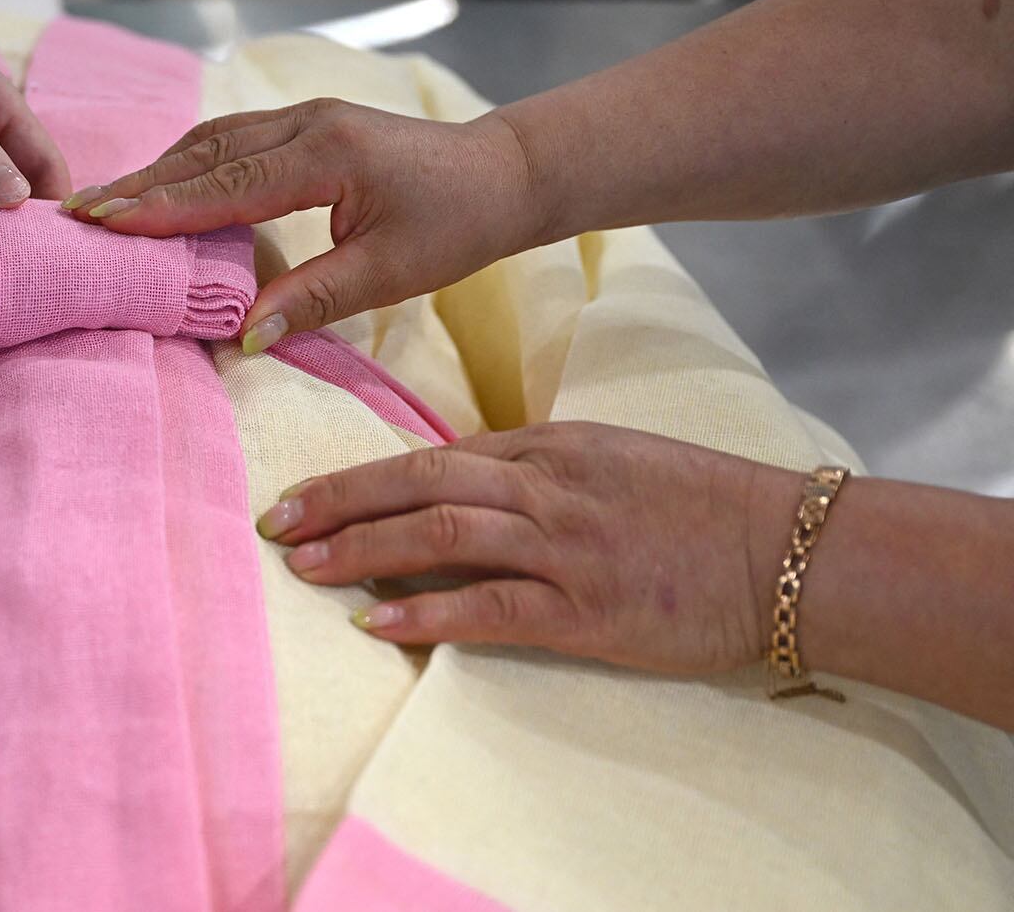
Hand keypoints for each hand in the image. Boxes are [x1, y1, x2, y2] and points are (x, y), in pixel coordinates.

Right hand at [67, 98, 543, 347]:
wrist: (502, 173)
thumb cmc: (454, 225)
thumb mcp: (389, 273)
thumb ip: (312, 299)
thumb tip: (243, 338)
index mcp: (325, 156)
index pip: (224, 184)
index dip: (160, 206)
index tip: (101, 221)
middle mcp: (306, 124)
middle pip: (204, 152)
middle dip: (139, 183)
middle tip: (77, 210)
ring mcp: (305, 117)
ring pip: (213, 137)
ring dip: (158, 169)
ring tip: (106, 200)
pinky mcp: (308, 123)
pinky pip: (232, 137)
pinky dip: (189, 160)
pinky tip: (164, 182)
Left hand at [255, 422, 801, 674]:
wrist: (793, 551)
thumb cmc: (703, 506)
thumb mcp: (612, 461)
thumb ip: (538, 469)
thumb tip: (463, 482)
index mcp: (550, 447)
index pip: (435, 453)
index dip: (362, 475)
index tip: (307, 492)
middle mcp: (547, 486)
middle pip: (419, 480)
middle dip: (338, 499)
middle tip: (275, 518)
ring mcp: (566, 545)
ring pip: (441, 532)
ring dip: (362, 547)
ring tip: (302, 563)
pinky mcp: (588, 607)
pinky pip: (491, 606)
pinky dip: (429, 610)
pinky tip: (376, 621)